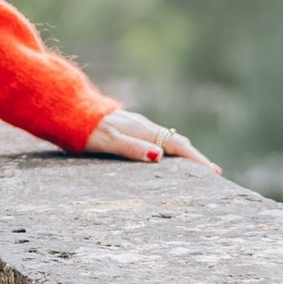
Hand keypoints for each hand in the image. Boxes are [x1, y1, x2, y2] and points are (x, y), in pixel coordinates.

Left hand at [83, 106, 211, 165]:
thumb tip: (159, 156)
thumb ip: (132, 148)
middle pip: (177, 142)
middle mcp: (143, 126)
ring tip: (197, 167)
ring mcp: (137, 126)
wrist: (69, 110)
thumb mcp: (109, 141)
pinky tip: (168, 156)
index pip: (177, 146)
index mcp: (142, 130)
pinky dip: (169, 149)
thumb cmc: (87, 130)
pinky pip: (156, 138)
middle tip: (213, 173)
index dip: (196, 159)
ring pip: (167, 140)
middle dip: (196, 157)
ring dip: (184, 153)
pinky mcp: (130, 128)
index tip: (213, 172)